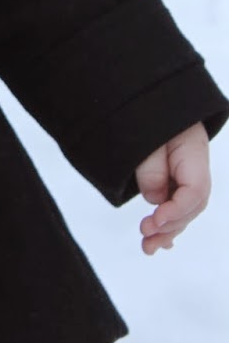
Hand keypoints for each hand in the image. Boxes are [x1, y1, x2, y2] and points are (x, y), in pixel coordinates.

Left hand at [135, 122, 210, 255]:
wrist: (152, 96)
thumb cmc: (149, 110)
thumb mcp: (146, 134)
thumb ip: (152, 168)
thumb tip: (156, 199)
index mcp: (194, 152)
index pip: (195, 189)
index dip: (177, 209)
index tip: (155, 220)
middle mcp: (196, 167)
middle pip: (192, 205)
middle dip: (171, 225)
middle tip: (146, 237)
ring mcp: (188, 173)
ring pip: (184, 209)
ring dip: (168, 230)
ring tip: (148, 247)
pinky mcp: (175, 178)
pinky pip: (177, 204)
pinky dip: (169, 223)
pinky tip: (162, 243)